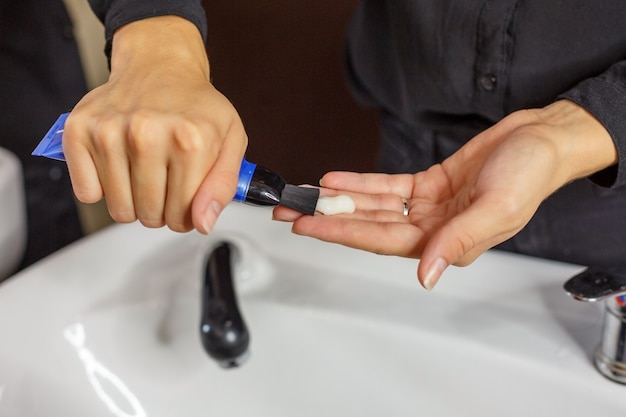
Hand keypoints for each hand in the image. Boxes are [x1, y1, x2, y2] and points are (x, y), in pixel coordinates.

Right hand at [63, 16, 246, 232]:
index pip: (182, 216)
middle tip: (165, 182)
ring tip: (144, 173)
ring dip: (133, 202)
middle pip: (149, 215)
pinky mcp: (78, 130)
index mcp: (190, 140)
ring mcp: (109, 131)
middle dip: (160, 210)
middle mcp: (147, 134)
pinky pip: (87, 192)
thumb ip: (223, 186)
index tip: (185, 196)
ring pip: (119, 209)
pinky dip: (102, 188)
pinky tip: (119, 165)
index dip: (186, 215)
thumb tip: (202, 223)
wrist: (159, 65)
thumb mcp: (231, 140)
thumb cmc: (195, 106)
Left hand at [274, 101, 616, 288]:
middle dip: (328, 218)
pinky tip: (335, 180)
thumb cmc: (529, 174)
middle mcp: (431, 229)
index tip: (309, 224)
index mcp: (446, 243)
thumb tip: (425, 275)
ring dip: (338, 200)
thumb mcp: (496, 208)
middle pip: (368, 226)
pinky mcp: (428, 185)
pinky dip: (360, 183)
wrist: (541, 139)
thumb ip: (457, 242)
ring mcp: (427, 208)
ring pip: (372, 207)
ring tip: (303, 196)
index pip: (381, 241)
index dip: (341, 232)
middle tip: (291, 214)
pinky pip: (386, 187)